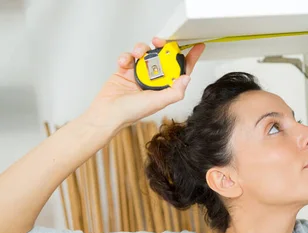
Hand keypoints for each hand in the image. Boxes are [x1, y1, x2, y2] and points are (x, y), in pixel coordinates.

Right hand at [83, 38, 204, 132]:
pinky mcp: (125, 70)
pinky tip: (124, 62)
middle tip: (159, 42)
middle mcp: (154, 79)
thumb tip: (187, 78)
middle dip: (162, 47)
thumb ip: (175, 92)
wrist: (107, 112)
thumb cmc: (131, 112)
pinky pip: (128, 57)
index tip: (197, 47)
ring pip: (146, 53)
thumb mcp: (158, 102)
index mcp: (165, 87)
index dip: (189, 59)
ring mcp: (139, 74)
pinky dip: (126, 56)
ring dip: (142, 49)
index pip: (180, 70)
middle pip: (163, 57)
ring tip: (137, 54)